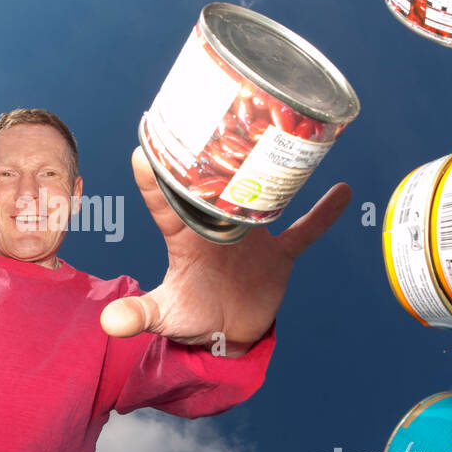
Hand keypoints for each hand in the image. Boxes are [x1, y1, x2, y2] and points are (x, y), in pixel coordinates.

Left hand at [100, 146, 350, 353]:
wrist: (229, 336)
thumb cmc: (192, 317)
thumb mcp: (165, 317)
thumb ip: (139, 315)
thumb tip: (110, 323)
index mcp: (183, 236)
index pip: (164, 200)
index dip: (154, 175)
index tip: (145, 145)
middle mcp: (217, 226)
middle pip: (215, 184)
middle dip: (215, 154)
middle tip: (216, 115)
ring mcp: (251, 236)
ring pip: (261, 196)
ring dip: (271, 171)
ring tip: (277, 132)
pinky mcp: (279, 253)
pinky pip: (304, 230)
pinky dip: (322, 214)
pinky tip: (340, 189)